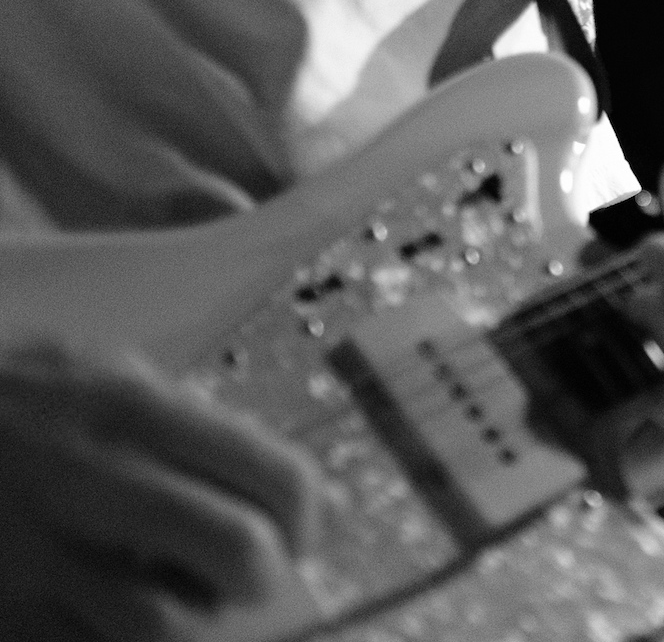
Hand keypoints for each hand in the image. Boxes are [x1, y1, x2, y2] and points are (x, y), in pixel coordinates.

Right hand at [0, 342, 320, 640]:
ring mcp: (34, 554)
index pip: (271, 473)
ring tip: (164, 597)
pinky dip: (112, 641)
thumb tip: (292, 487)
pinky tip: (98, 615)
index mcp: (129, 409)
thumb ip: (188, 421)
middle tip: (243, 577)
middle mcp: (89, 479)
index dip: (306, 519)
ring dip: (183, 622)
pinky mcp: (3, 614)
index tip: (298, 535)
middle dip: (259, 577)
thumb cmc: (1, 405)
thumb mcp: (92, 374)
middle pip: (237, 551)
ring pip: (163, 625)